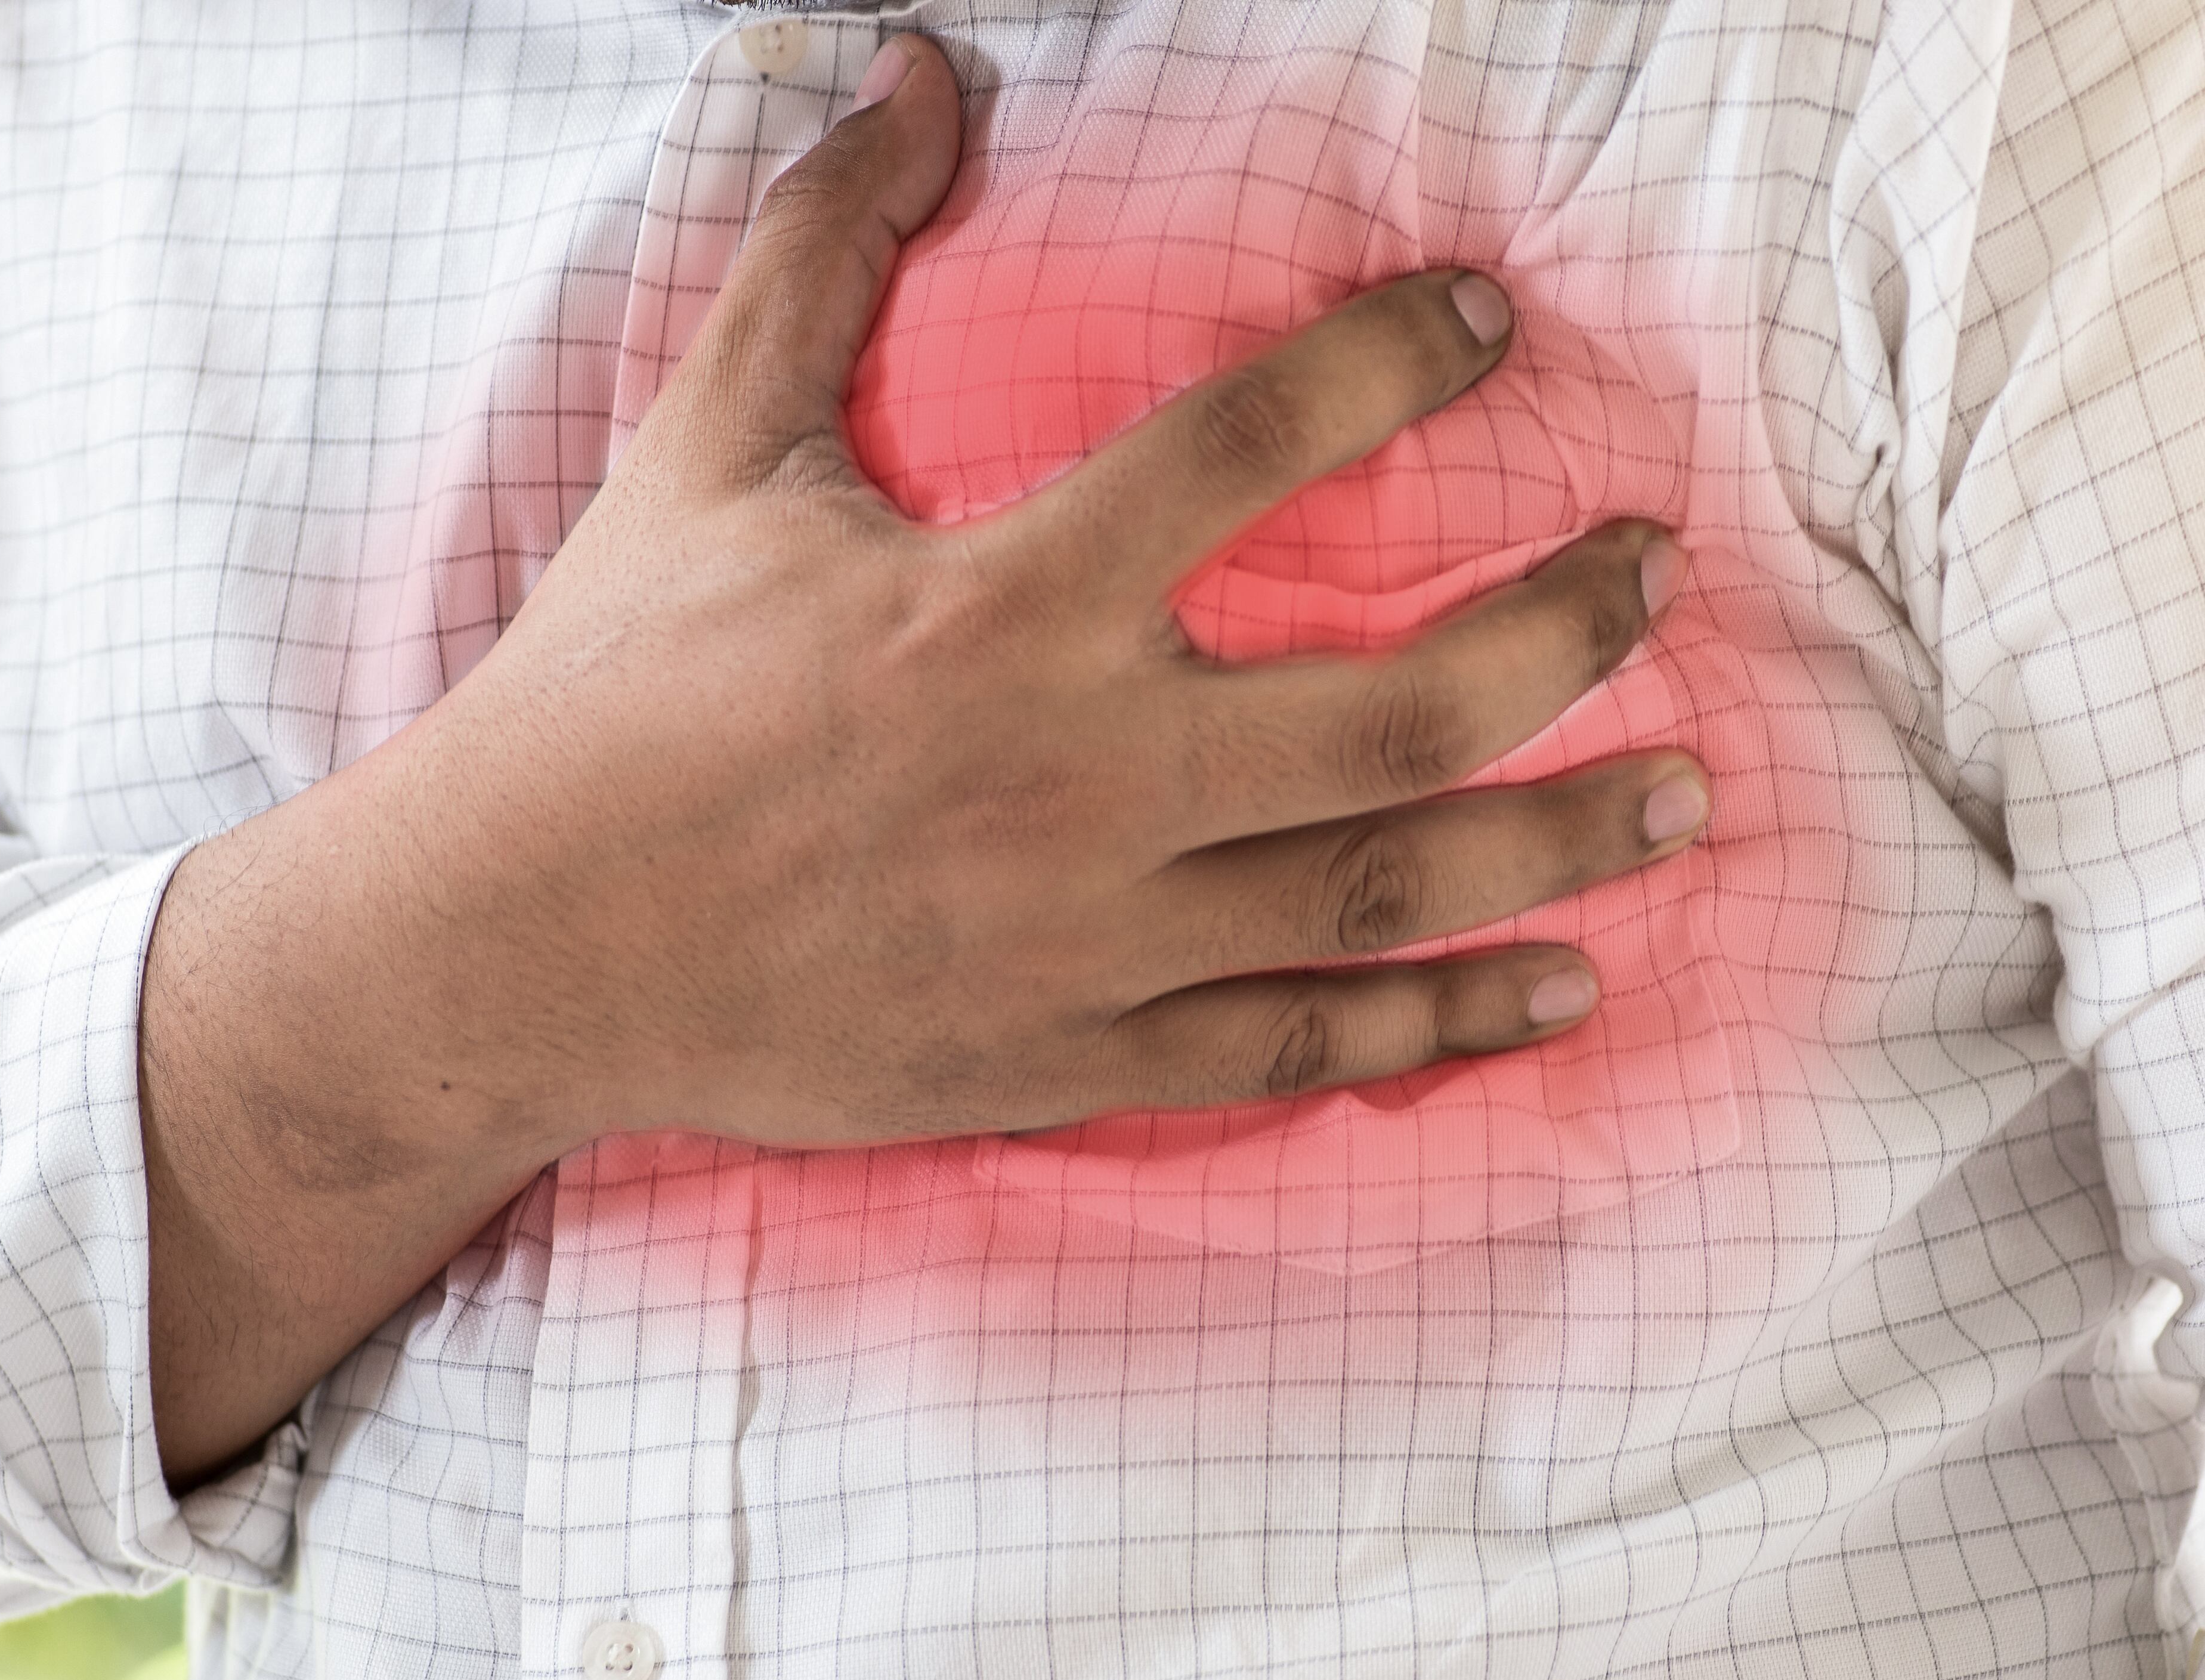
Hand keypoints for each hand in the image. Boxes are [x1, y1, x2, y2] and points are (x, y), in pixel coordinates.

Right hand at [140, 36, 1704, 1477]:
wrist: (513, 948)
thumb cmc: (612, 692)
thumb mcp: (703, 452)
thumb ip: (819, 256)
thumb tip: (913, 72)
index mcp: (998, 603)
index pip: (1247, 449)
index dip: (1392, 361)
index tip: (1491, 315)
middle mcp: (1078, 774)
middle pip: (1396, 705)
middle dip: (1559, 631)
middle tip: (1656, 571)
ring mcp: (1092, 936)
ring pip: (1384, 886)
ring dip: (1562, 840)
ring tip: (1691, 792)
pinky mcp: (1076, 1056)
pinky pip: (1301, 1045)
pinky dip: (1445, 1023)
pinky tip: (1565, 989)